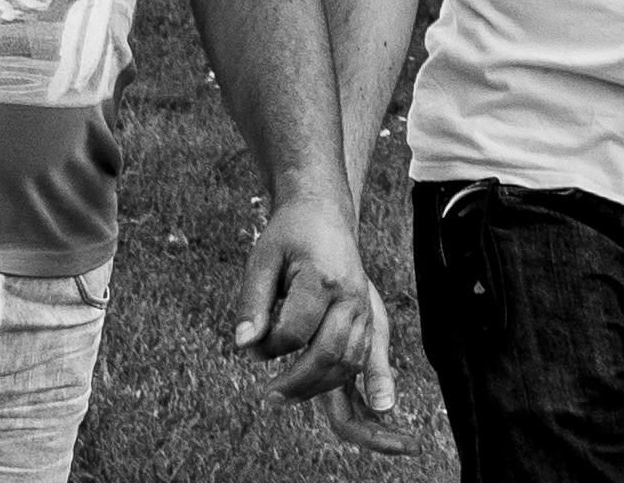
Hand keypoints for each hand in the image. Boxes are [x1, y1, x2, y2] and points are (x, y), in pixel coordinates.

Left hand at [231, 193, 409, 452]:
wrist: (324, 216)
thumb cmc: (289, 236)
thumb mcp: (261, 260)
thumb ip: (252, 303)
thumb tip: (244, 344)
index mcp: (321, 279)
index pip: (296, 330)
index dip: (271, 347)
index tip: (251, 349)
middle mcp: (351, 296)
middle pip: (328, 352)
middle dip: (298, 381)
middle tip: (269, 396)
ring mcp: (366, 308)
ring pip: (350, 360)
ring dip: (321, 385)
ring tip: (288, 397)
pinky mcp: (373, 316)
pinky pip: (374, 354)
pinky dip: (375, 381)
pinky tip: (380, 406)